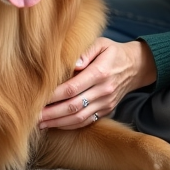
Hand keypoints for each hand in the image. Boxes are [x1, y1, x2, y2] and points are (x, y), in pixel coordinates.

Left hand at [38, 38, 156, 129]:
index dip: (53, 95)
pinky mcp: (106, 110)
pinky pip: (86, 121)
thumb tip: (73, 64)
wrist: (136, 66)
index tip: (38, 97)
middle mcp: (103, 91)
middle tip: (33, 115)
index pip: (72, 88)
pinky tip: (55, 124)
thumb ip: (86, 51)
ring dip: (57, 122)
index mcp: (100, 73)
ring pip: (79, 118)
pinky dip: (69, 125)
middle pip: (73, 106)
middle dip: (51, 113)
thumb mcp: (101, 43)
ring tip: (39, 123)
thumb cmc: (113, 52)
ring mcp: (106, 103)